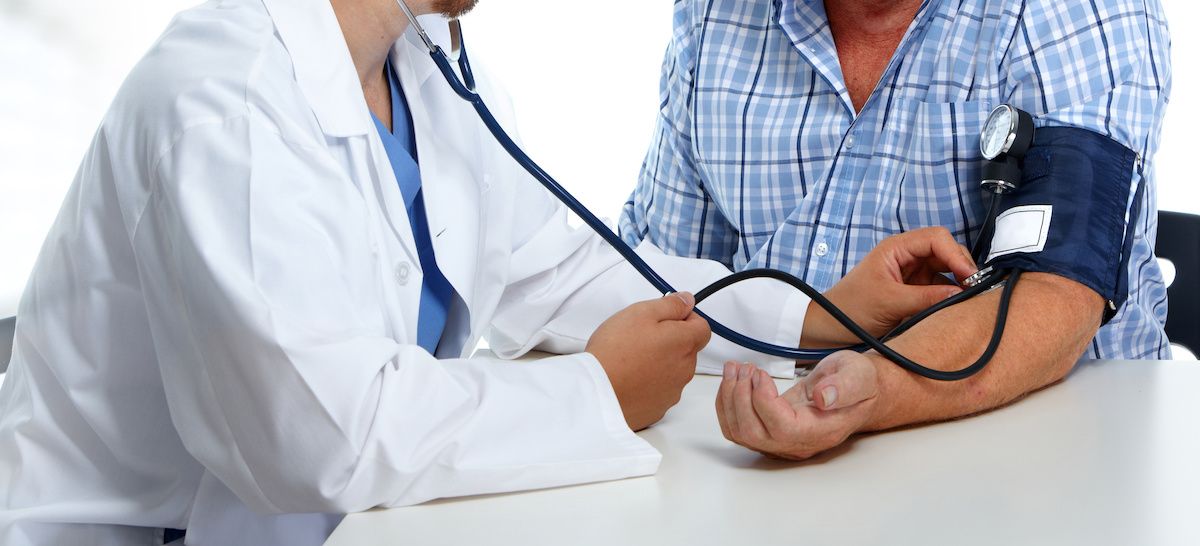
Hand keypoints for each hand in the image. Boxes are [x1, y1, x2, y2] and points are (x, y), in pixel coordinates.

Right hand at [587, 292, 712, 430]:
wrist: (597, 392)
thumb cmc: (615, 352)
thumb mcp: (641, 312)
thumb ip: (670, 305)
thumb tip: (687, 301)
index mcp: (683, 343)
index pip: (702, 327)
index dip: (686, 319)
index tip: (667, 318)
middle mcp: (684, 370)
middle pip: (687, 350)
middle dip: (670, 341)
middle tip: (641, 337)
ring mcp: (672, 392)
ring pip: (673, 371)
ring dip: (660, 363)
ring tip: (631, 360)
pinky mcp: (658, 408)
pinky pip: (660, 391)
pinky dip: (649, 384)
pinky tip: (630, 378)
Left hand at [716, 351, 878, 459]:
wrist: (856, 392)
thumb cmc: (858, 384)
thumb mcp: (859, 376)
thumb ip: (845, 387)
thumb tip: (824, 398)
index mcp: (821, 431)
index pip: (781, 428)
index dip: (763, 401)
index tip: (760, 374)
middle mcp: (798, 443)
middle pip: (753, 434)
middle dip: (740, 397)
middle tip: (744, 368)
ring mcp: (781, 441)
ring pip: (740, 433)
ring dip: (729, 399)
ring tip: (736, 369)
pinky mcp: (768, 432)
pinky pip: (737, 428)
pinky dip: (726, 404)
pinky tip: (733, 381)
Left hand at [802, 227, 977, 346]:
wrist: (830, 328)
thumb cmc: (851, 308)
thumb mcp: (890, 302)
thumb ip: (927, 298)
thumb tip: (960, 295)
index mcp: (897, 248)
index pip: (936, 238)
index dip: (956, 254)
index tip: (969, 276)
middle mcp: (907, 256)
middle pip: (946, 251)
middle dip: (962, 266)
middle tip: (974, 289)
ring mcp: (912, 273)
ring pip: (947, 270)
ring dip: (959, 281)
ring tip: (969, 299)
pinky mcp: (915, 291)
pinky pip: (940, 288)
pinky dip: (951, 295)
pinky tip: (957, 306)